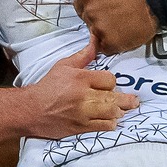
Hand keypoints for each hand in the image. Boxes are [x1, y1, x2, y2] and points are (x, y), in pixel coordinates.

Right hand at [22, 45, 136, 139]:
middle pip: (114, 97)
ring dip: (119, 111)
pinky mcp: (80, 127)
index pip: (109, 80)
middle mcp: (83, 96)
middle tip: (135, 101)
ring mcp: (83, 113)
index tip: (107, 85)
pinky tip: (111, 120)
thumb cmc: (47, 86)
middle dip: (127, 100)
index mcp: (80, 78)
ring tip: (122, 110)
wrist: (30, 110)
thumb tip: (95, 39)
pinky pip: (104, 126)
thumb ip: (83, 56)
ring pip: (112, 113)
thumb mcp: (63, 66)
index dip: (110, 82)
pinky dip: (111, 123)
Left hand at [75, 0, 157, 54]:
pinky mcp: (109, 42)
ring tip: (120, 24)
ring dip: (105, 32)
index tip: (100, 10)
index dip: (90, 9)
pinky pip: (105, 47)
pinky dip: (113, 44)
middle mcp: (89, 11)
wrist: (155, 2)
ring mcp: (98, 27)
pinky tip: (122, 34)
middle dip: (98, 20)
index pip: (78, 7)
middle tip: (114, 16)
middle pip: (87, 21)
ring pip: (95, 35)